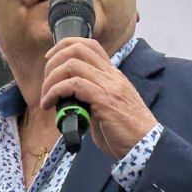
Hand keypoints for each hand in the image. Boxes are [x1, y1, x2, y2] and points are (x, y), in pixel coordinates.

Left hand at [39, 37, 157, 160]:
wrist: (145, 145)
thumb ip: (92, 99)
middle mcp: (112, 76)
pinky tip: (51, 105)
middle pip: (77, 49)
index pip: (90, 45)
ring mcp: (109, 86)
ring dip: (51, 80)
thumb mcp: (109, 108)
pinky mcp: (104, 100)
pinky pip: (74, 85)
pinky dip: (55, 92)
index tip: (50, 60)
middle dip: (53, 61)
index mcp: (113, 75)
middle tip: (45, 83)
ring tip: (46, 98)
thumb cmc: (126, 133)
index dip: (65, 46)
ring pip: (72, 65)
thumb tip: (71, 101)